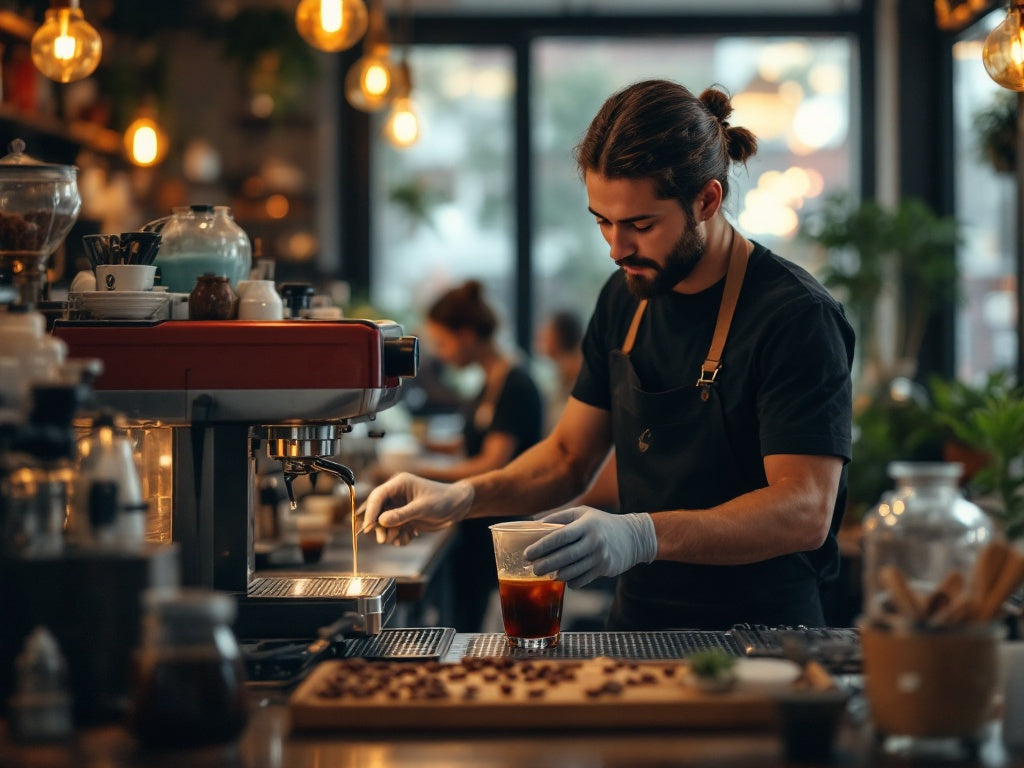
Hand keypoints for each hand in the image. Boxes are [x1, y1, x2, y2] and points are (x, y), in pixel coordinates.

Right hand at [358, 473, 473, 544]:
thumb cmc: (443, 500)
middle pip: (377, 511)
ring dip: (391, 534)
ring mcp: (399, 507)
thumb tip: (381, 521)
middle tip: (384, 539)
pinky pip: (393, 530)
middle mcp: (396, 495)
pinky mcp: (404, 518)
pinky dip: (399, 537)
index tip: (369, 526)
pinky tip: (411, 536)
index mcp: (399, 484)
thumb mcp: (423, 508)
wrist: (457, 506)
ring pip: (384, 524)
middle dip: (380, 527)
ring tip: (403, 538)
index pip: (377, 496)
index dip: (370, 511)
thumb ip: (402, 514)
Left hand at [524, 506, 656, 587]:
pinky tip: (564, 576)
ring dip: (556, 574)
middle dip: (545, 565)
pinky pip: (581, 580)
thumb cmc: (601, 523)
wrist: (633, 537)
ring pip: (571, 571)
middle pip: (564, 557)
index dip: (541, 546)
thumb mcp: (582, 513)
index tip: (528, 553)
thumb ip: (559, 517)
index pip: (559, 536)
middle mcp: (594, 541)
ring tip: (546, 573)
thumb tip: (535, 524)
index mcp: (586, 525)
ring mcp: (600, 557)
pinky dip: (570, 581)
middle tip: (533, 569)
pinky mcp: (604, 569)